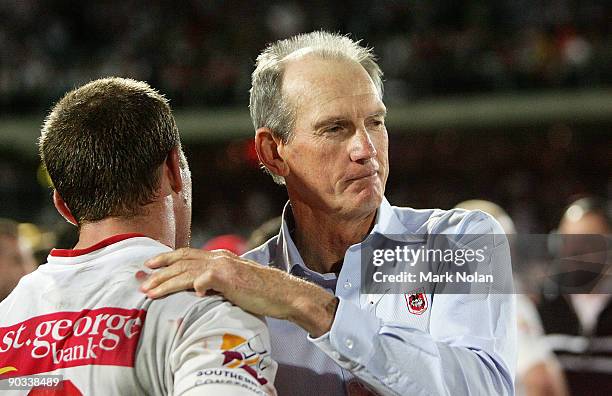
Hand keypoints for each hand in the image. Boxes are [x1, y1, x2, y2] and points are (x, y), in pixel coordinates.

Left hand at [140, 248, 337, 336]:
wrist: (283, 293)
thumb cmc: (261, 292)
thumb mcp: (234, 283)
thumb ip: (216, 282)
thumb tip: (198, 289)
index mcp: (219, 257)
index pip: (187, 254)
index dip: (167, 259)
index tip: (150, 265)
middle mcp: (219, 258)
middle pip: (182, 261)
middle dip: (159, 270)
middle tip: (142, 279)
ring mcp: (224, 266)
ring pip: (187, 272)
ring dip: (166, 282)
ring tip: (150, 292)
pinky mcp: (229, 278)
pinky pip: (205, 280)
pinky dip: (195, 285)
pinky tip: (189, 294)